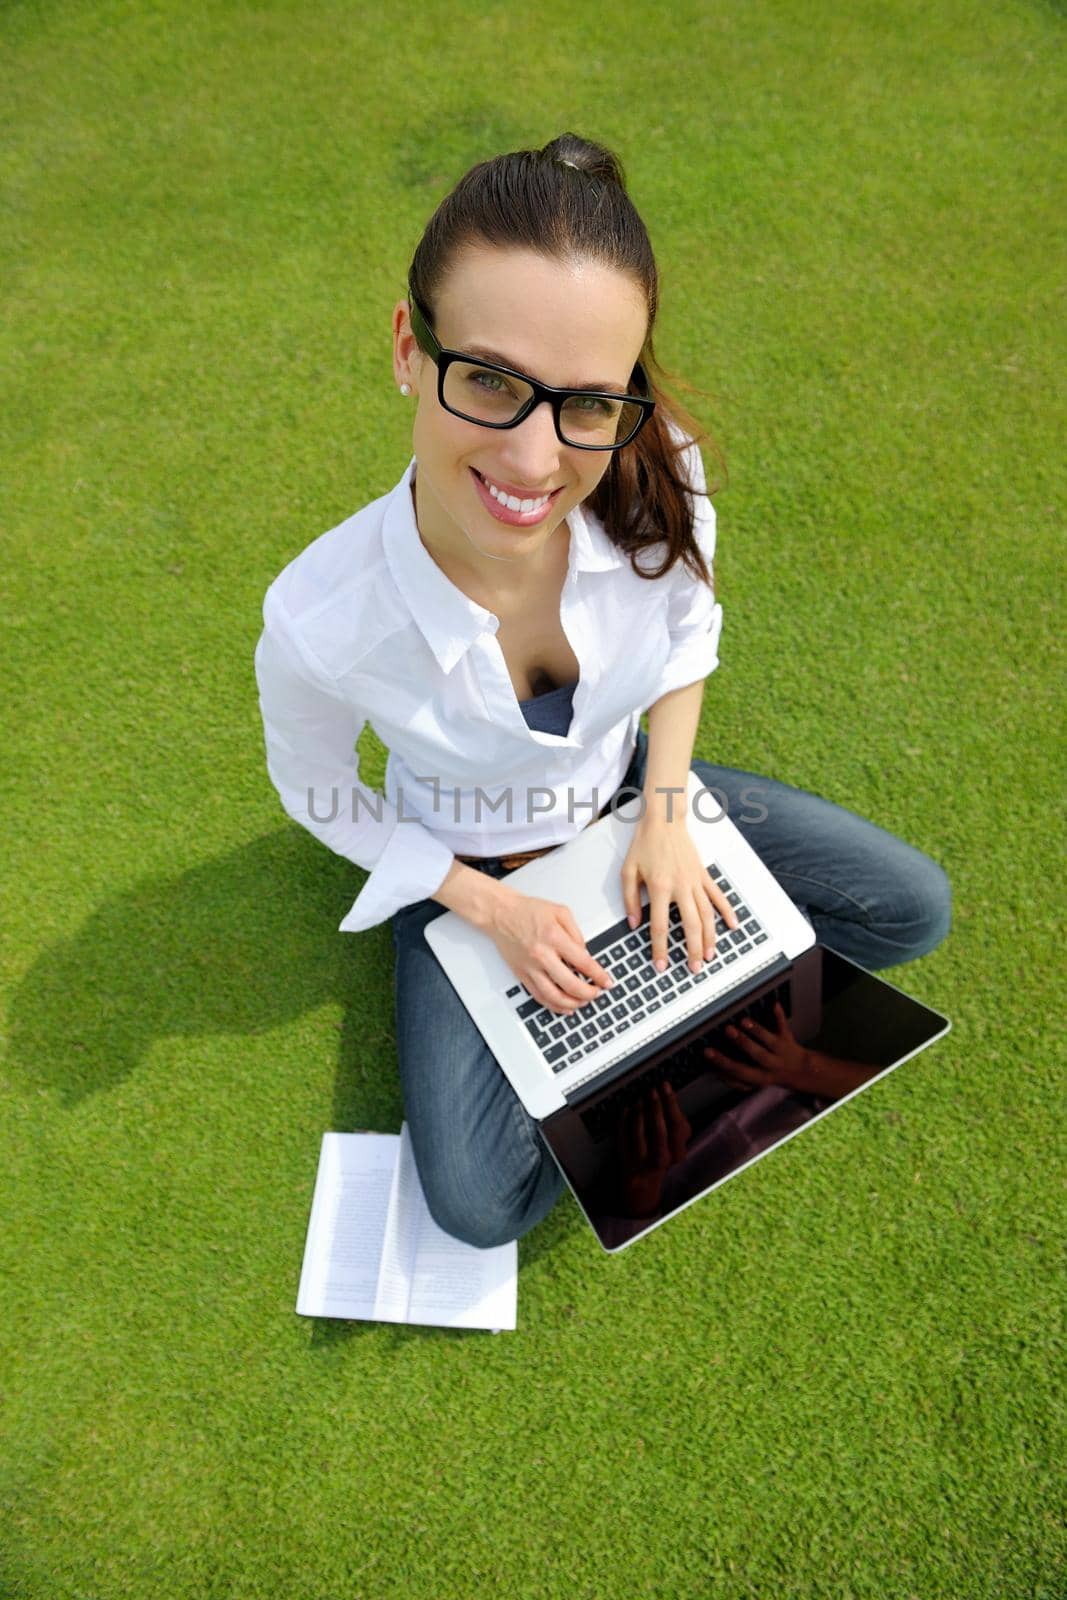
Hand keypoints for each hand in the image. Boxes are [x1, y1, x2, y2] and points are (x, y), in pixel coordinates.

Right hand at [487, 886, 612, 1014]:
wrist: (500, 913)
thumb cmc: (528, 910)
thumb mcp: (560, 911)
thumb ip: (577, 933)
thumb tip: (586, 954)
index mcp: (554, 937)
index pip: (583, 963)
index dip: (599, 976)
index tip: (606, 982)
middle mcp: (542, 954)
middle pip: (570, 984)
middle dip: (588, 993)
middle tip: (597, 993)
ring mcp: (530, 967)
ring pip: (554, 996)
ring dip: (572, 1003)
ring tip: (582, 1002)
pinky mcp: (521, 974)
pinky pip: (539, 996)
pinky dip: (553, 1005)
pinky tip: (563, 1006)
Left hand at [617, 1080, 691, 1215]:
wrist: (644, 1186)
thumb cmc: (661, 1157)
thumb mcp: (675, 1143)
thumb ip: (676, 1123)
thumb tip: (669, 1093)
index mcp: (677, 1154)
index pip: (677, 1126)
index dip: (671, 1103)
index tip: (665, 1086)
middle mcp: (661, 1160)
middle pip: (660, 1130)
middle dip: (656, 1106)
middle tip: (652, 1089)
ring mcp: (642, 1162)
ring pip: (640, 1133)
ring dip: (639, 1112)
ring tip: (639, 1098)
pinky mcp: (625, 1162)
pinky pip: (622, 1138)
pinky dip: (623, 1120)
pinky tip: (625, 1109)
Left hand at [621, 813, 738, 971]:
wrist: (664, 821)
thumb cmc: (644, 845)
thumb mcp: (628, 871)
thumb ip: (630, 900)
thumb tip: (634, 924)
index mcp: (659, 887)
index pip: (660, 926)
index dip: (660, 949)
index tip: (661, 965)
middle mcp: (681, 886)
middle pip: (690, 925)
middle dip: (692, 950)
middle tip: (694, 969)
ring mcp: (695, 881)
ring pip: (707, 915)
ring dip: (710, 938)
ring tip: (710, 956)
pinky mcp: (704, 875)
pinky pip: (718, 896)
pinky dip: (727, 912)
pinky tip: (733, 926)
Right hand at [704, 1001, 816, 1093]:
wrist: (802, 1073)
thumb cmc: (771, 1075)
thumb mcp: (753, 1082)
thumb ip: (734, 1080)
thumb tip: (714, 1073)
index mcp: (758, 1077)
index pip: (738, 1071)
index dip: (722, 1063)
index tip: (708, 1052)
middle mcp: (770, 1064)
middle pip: (755, 1054)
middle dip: (741, 1043)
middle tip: (726, 1031)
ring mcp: (780, 1051)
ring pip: (769, 1041)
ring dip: (757, 1030)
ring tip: (743, 1020)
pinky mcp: (787, 1039)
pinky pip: (784, 1027)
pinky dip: (779, 1015)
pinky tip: (774, 1004)